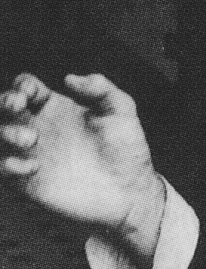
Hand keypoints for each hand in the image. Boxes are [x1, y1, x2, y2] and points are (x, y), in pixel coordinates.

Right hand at [0, 73, 165, 268]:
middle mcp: (40, 128)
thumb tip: (69, 78)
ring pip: (0, 136)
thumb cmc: (127, 149)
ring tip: (30, 138)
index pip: (27, 88)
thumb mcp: (121, 110)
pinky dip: (8, 165)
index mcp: (57, 108)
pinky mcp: (30, 182)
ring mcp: (33, 154)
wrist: (130, 190)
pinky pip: (4, 169)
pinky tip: (32, 166)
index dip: (23, 85)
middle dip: (4, 101)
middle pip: (5, 108)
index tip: (31, 92)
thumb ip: (101, 88)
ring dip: (6, 132)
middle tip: (17, 104)